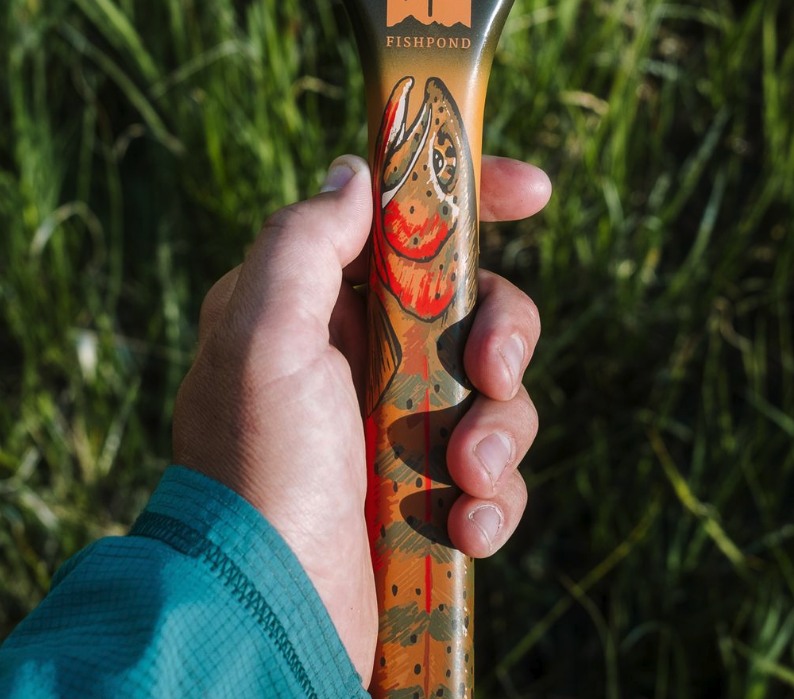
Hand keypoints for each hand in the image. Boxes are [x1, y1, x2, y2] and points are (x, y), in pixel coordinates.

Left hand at [172, 153, 548, 681]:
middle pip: (472, 303)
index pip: (400, 223)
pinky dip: (494, 497)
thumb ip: (303, 243)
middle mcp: (355, 356)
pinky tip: (466, 530)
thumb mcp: (262, 340)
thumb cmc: (258, 471)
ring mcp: (395, 425)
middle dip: (502, 334)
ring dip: (498, 432)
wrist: (269, 619)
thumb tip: (357, 174)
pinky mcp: (426, 490)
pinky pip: (495, 470)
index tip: (534, 193)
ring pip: (496, 390)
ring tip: (465, 480)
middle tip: (492, 374)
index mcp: (311, 305)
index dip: (470, 197)